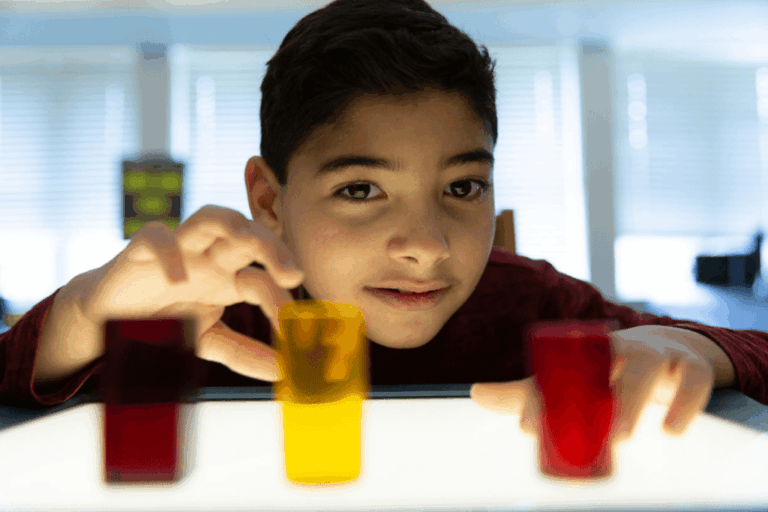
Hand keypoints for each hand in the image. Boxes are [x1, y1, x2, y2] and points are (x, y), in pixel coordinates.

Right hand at [63, 205, 302, 381]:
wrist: (108, 320)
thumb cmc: (165, 323)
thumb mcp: (209, 342)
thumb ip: (245, 354)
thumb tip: (284, 371)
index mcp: (230, 278)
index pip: (263, 282)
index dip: (280, 302)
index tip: (293, 331)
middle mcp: (210, 258)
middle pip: (249, 236)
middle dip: (274, 248)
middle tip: (295, 274)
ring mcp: (178, 250)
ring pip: (209, 217)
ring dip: (230, 221)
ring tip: (246, 237)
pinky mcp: (140, 251)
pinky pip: (154, 235)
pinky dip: (166, 251)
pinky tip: (178, 278)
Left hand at [470, 325, 715, 442]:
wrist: (676, 350)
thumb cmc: (612, 368)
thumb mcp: (574, 378)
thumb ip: (528, 392)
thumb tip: (476, 394)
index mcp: (588, 350)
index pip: (561, 369)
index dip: (543, 394)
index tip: (528, 426)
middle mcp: (621, 347)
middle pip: (602, 364)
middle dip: (586, 395)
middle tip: (572, 431)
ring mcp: (658, 354)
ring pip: (645, 369)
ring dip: (632, 400)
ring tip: (621, 436)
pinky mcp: (691, 367)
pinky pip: (692, 379)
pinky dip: (683, 402)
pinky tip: (670, 430)